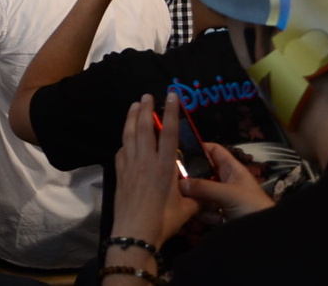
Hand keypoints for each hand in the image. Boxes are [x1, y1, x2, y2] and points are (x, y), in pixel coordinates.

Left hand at [110, 93, 202, 248]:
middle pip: (144, 128)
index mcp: (165, 166)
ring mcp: (130, 165)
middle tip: (147, 95)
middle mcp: (146, 160)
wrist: (134, 231)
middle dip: (145, 109)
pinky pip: (122, 150)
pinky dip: (125, 140)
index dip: (171, 112)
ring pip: (129, 134)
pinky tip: (126, 138)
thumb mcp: (187, 209)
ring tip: (134, 105)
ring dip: (131, 118)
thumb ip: (197, 196)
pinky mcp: (120, 172)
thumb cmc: (163, 220)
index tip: (171, 95)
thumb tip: (208, 193)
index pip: (169, 132)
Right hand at [180, 142, 275, 221]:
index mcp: (231, 169)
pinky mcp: (219, 213)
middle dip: (192, 180)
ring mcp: (221, 198)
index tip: (179, 151)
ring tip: (203, 208)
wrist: (264, 234)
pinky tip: (216, 220)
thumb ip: (204, 187)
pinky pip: (203, 209)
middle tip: (178, 184)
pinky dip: (206, 215)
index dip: (199, 147)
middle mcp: (224, 180)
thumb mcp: (229, 194)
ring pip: (200, 193)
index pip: (214, 150)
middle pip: (202, 173)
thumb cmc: (252, 206)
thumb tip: (179, 183)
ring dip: (199, 202)